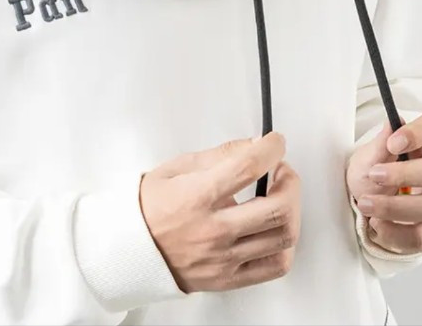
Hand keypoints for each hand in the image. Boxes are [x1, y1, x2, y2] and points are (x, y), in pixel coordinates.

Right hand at [138, 132, 300, 293]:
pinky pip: (275, 266)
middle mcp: (214, 231)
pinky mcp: (229, 279)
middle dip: (290, 180)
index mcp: (197, 197)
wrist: (130, 250)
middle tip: (281, 169)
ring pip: (283, 236)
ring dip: (291, 209)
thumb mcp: (178, 167)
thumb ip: (220, 155)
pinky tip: (275, 229)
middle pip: (277, 207)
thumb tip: (252, 145)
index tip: (274, 142)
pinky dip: (285, 244)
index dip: (271, 148)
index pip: (248, 168)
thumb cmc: (149, 207)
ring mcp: (224, 259)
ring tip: (280, 196)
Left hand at [346, 109, 421, 254]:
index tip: (394, 141)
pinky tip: (378, 224)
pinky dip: (396, 233)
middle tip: (374, 175)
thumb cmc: (372, 177)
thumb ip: (380, 145)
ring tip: (366, 204)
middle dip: (404, 174)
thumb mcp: (367, 159)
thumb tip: (392, 122)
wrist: (369, 207)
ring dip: (393, 207)